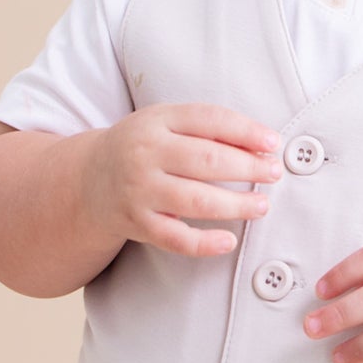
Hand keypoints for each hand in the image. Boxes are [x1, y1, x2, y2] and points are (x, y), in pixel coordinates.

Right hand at [87, 104, 284, 258]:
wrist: (89, 179)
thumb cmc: (142, 147)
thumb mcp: (165, 123)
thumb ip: (206, 127)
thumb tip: (260, 143)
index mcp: (157, 121)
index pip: (209, 119)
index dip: (246, 131)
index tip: (273, 143)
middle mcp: (145, 154)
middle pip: (208, 160)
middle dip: (249, 168)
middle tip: (274, 173)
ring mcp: (140, 191)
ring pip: (197, 201)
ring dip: (236, 205)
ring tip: (262, 205)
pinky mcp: (137, 223)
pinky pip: (175, 238)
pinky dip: (204, 243)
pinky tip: (228, 241)